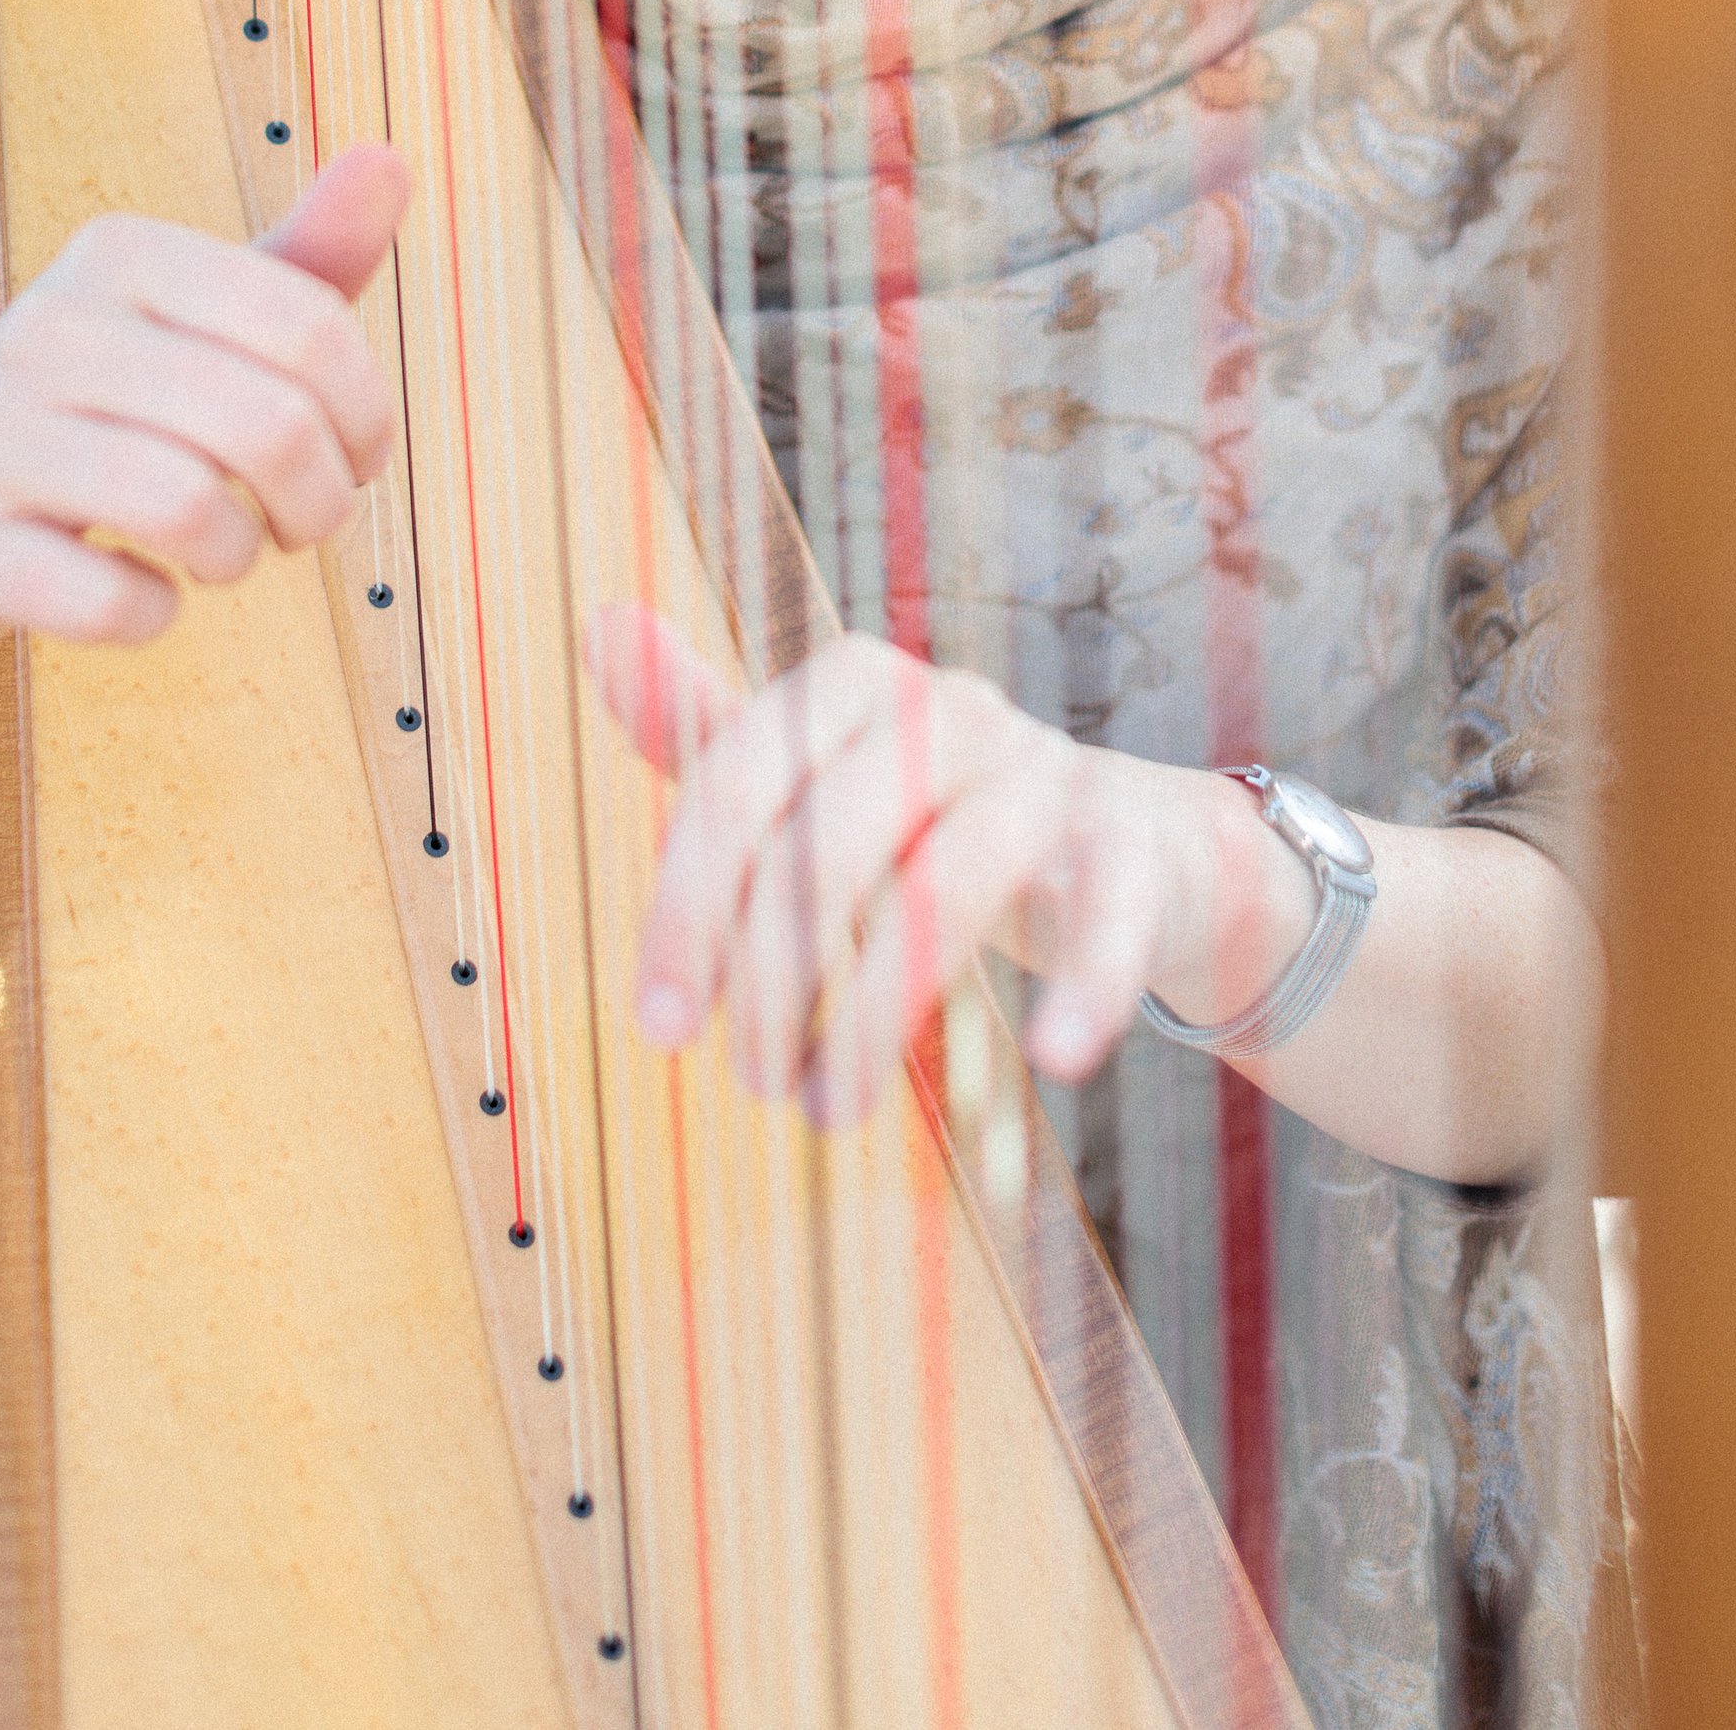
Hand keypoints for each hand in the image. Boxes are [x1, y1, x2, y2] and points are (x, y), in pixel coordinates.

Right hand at [0, 144, 407, 649]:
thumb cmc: (103, 392)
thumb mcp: (197, 311)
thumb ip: (307, 255)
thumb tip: (392, 161)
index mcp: (121, 253)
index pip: (307, 324)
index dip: (366, 410)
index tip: (358, 453)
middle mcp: (48, 328)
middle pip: (266, 423)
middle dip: (320, 497)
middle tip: (305, 520)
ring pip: (191, 510)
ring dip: (240, 555)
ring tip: (228, 552)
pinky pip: (110, 601)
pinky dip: (155, 613)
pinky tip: (148, 592)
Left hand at [587, 607, 1296, 1126]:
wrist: (1138, 846)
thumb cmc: (940, 816)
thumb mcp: (818, 771)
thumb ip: (706, 723)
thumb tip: (597, 626)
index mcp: (855, 683)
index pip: (741, 780)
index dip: (688, 907)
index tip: (661, 1026)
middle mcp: (948, 709)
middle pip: (829, 836)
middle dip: (774, 974)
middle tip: (754, 1081)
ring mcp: (1045, 776)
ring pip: (946, 885)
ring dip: (877, 1014)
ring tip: (832, 1109)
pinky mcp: (1132, 850)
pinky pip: (1108, 911)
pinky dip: (1085, 984)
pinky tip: (1054, 1058)